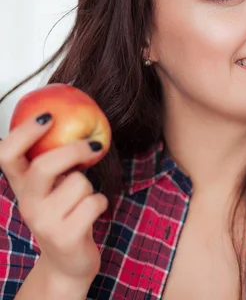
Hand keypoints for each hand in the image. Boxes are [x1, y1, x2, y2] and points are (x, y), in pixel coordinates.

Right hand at [0, 112, 107, 283]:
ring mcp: (44, 221)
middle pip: (45, 165)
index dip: (24, 133)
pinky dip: (102, 203)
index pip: (7, 154)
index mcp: (22, 186)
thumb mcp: (53, 188)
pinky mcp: (66, 236)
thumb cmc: (65, 214)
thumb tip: (80, 122)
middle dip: (75, 150)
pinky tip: (92, 214)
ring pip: (79, 183)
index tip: (48, 116)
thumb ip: (56, 161)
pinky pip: (95, 202)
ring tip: (83, 202)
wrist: (68, 262)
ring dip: (91, 187)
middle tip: (94, 145)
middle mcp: (28, 203)